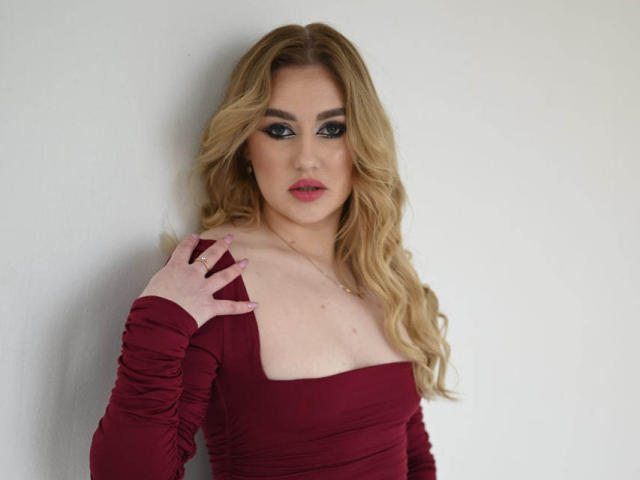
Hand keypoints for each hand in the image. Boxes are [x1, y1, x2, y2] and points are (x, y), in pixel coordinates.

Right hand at [137, 233, 257, 328]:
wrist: (157, 320)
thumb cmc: (149, 305)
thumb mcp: (152, 286)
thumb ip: (163, 282)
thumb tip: (165, 287)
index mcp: (175, 268)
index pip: (184, 250)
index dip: (190, 241)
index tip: (196, 236)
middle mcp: (192, 275)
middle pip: (210, 256)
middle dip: (221, 246)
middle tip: (230, 237)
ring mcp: (203, 290)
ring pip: (224, 276)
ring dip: (237, 268)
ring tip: (246, 261)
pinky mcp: (209, 306)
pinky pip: (229, 307)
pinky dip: (242, 307)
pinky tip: (254, 304)